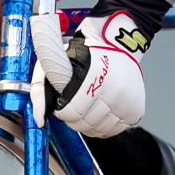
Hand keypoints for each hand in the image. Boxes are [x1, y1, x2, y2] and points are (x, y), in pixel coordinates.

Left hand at [32, 10, 147, 136]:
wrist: (117, 44)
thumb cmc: (85, 53)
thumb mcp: (56, 62)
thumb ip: (41, 91)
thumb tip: (39, 120)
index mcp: (92, 76)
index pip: (71, 112)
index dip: (62, 110)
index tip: (63, 103)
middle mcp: (113, 90)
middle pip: (84, 124)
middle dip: (74, 118)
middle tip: (75, 104)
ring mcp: (127, 102)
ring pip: (99, 130)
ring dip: (90, 123)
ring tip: (89, 106)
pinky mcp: (136, 110)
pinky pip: (115, 130)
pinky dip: (105, 124)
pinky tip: (102, 110)